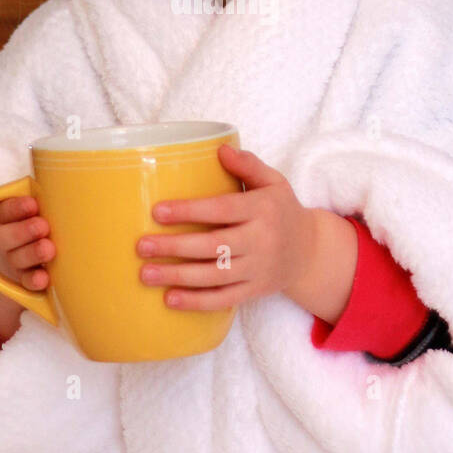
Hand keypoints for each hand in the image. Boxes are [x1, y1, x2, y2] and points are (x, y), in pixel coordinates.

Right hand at [0, 196, 54, 349]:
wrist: (40, 261)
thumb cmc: (49, 224)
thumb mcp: (49, 209)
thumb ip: (53, 200)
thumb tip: (77, 176)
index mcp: (10, 216)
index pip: (5, 209)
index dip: (16, 207)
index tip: (33, 204)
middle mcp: (8, 239)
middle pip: (4, 236)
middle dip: (22, 231)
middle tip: (43, 226)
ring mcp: (15, 261)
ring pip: (15, 259)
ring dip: (31, 253)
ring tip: (48, 249)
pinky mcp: (25, 281)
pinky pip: (25, 282)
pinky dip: (34, 280)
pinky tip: (43, 278)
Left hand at [135, 143, 318, 311]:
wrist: (311, 252)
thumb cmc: (282, 211)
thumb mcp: (274, 182)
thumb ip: (248, 165)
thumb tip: (220, 150)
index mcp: (263, 209)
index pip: (222, 210)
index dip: (190, 211)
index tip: (158, 212)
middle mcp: (262, 240)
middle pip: (214, 246)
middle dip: (175, 248)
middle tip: (141, 246)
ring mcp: (259, 269)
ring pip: (215, 276)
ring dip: (178, 276)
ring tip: (146, 274)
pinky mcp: (255, 291)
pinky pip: (224, 300)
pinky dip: (196, 302)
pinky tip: (169, 299)